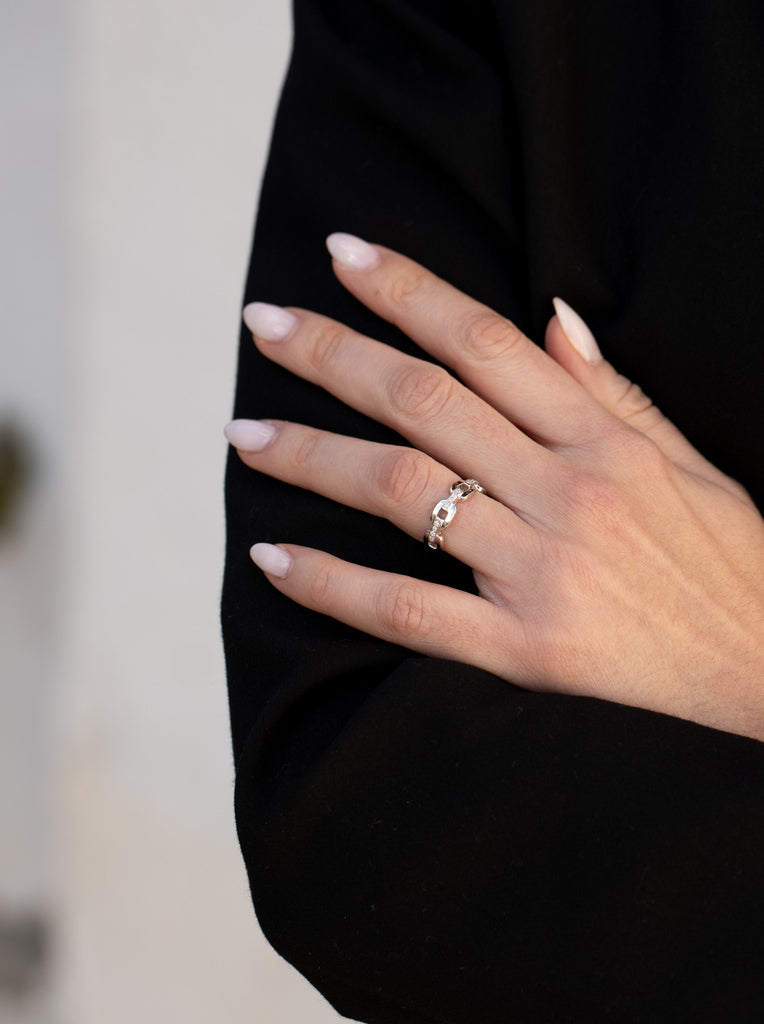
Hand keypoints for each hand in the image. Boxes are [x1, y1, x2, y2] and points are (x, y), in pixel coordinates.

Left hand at [225, 234, 763, 740]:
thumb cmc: (732, 567)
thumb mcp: (689, 462)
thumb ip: (613, 390)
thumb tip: (552, 314)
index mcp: (606, 439)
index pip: (486, 342)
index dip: (408, 290)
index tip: (344, 257)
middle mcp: (566, 492)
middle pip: (423, 401)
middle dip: (333, 354)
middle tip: (265, 322)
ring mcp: (541, 572)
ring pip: (400, 491)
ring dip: (311, 456)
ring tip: (245, 432)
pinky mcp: (524, 652)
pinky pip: (405, 612)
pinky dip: (332, 583)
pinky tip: (272, 555)